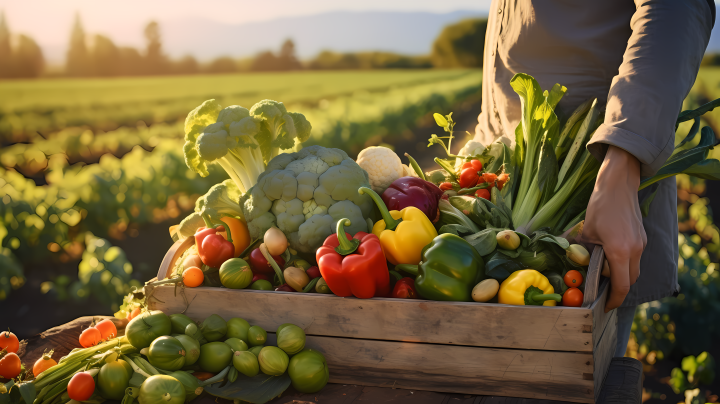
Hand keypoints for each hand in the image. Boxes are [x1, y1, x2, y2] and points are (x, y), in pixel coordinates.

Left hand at [579, 146, 646, 311]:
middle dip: (617, 291)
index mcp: (620, 251)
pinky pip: (635, 259)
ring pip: (634, 270)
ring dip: (621, 277)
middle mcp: (635, 250)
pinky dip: (625, 265)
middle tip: (602, 296)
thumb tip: (572, 265)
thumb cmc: (600, 206)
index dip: (614, 300)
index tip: (605, 307)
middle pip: (630, 281)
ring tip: (604, 279)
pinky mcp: (642, 238)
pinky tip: (610, 261)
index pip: (621, 285)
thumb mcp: (586, 231)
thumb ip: (581, 251)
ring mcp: (641, 244)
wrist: (619, 185)